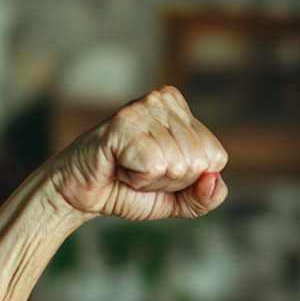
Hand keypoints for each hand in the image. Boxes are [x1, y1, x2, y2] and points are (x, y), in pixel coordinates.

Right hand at [42, 86, 228, 221]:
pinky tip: (119, 165)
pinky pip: (154, 166)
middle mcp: (165, 100)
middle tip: (141, 170)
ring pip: (177, 165)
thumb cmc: (131, 190)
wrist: (82, 195)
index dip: (190, 179)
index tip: (160, 171)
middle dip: (171, 180)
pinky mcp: (125, 122)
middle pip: (199, 162)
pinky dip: (137, 178)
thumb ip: (207, 197)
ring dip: (151, 180)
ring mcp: (144, 107)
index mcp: (183, 111)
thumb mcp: (180, 199)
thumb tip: (213, 178)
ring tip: (128, 166)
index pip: (217, 158)